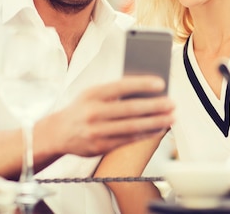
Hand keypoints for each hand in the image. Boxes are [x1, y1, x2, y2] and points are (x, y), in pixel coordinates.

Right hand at [47, 75, 174, 157]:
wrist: (58, 133)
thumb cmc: (81, 109)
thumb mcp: (91, 93)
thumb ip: (114, 91)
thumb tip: (145, 90)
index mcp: (93, 94)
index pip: (121, 86)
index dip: (142, 84)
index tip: (161, 83)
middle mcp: (94, 112)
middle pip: (130, 109)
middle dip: (155, 107)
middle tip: (172, 104)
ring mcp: (97, 131)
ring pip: (132, 127)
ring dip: (155, 122)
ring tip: (170, 118)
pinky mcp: (100, 146)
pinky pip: (128, 140)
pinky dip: (146, 134)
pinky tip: (158, 129)